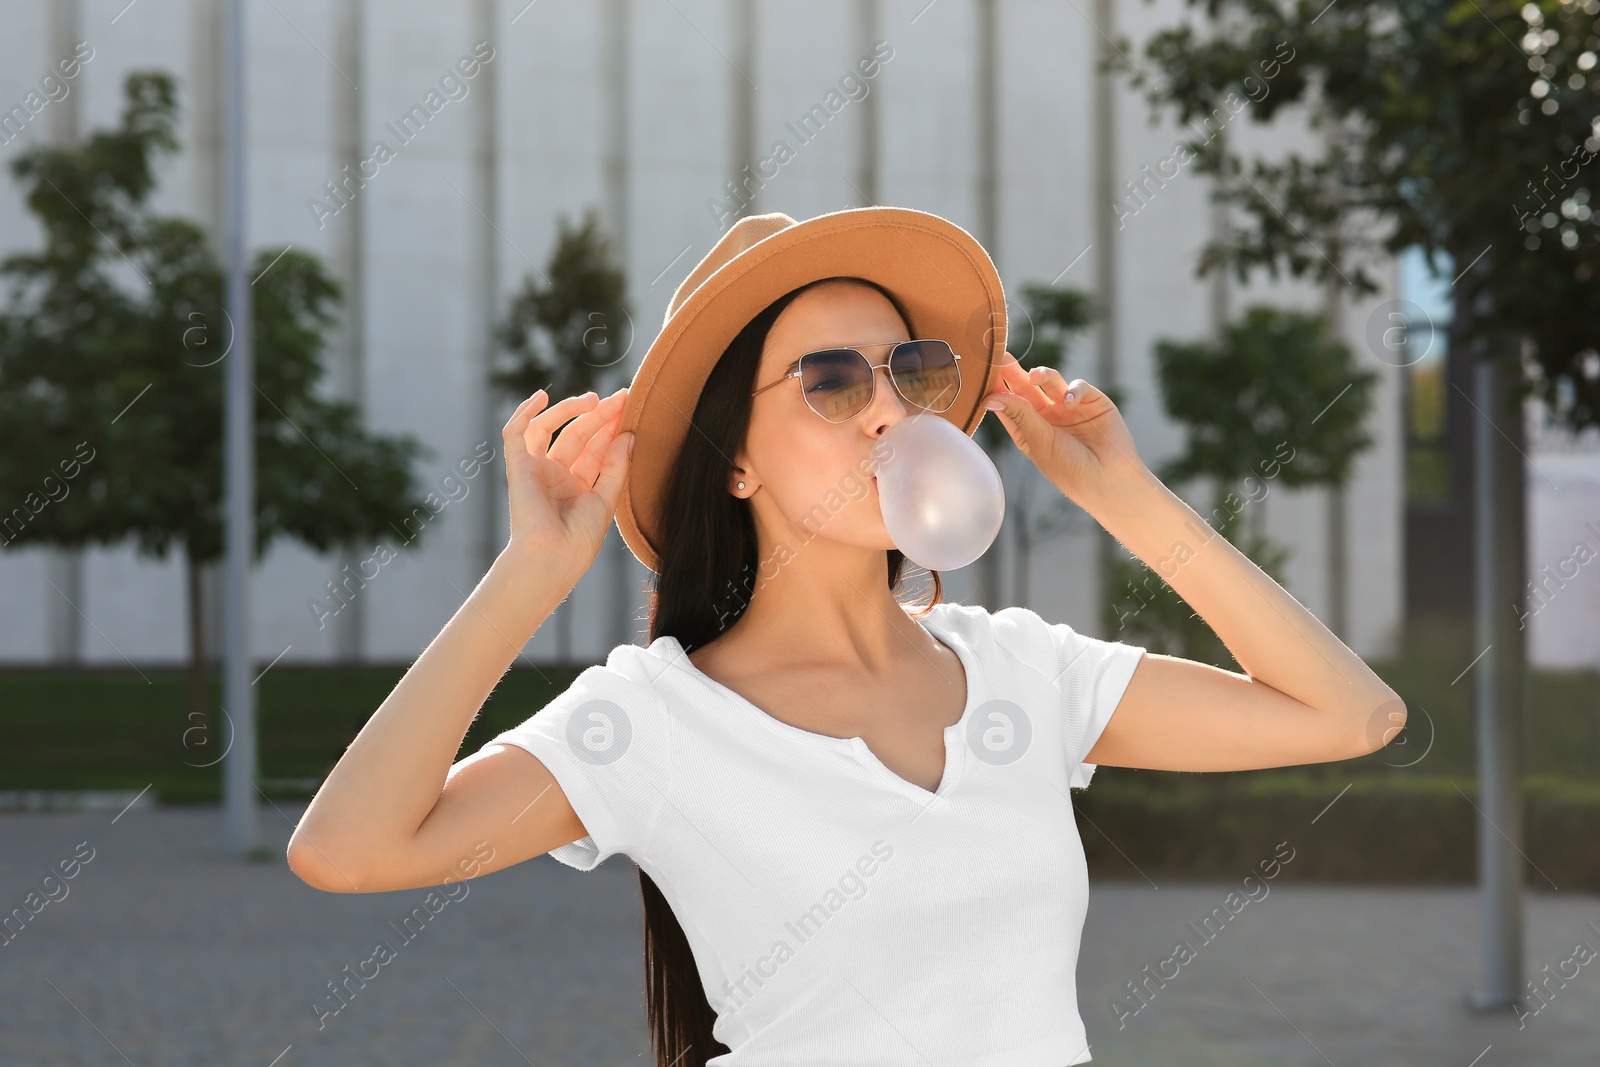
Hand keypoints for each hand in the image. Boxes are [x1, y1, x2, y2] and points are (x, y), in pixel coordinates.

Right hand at [501, 387, 632, 567]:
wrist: (553, 556)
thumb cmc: (580, 538)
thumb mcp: (606, 498)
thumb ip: (617, 465)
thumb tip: (629, 433)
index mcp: (577, 487)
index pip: (595, 449)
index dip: (610, 427)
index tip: (629, 406)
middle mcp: (555, 476)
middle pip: (576, 435)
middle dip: (598, 415)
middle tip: (620, 397)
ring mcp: (536, 470)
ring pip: (548, 428)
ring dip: (568, 410)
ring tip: (593, 400)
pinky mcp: (517, 467)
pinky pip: (515, 433)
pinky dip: (524, 413)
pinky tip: (541, 397)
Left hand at [982, 352, 1152, 512]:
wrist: (1109, 479)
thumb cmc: (1069, 469)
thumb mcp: (1039, 441)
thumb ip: (1019, 414)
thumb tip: (989, 398)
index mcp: (1028, 429)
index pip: (1009, 404)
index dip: (998, 388)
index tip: (984, 373)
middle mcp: (1047, 415)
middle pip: (1026, 387)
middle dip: (1014, 372)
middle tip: (1002, 357)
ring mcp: (1069, 407)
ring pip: (1051, 380)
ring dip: (1041, 374)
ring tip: (1034, 376)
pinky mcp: (1092, 401)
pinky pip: (1078, 386)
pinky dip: (1073, 390)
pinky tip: (1069, 402)